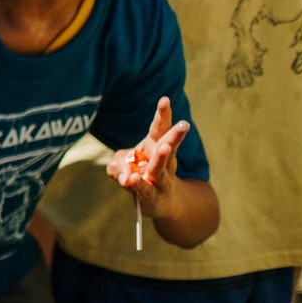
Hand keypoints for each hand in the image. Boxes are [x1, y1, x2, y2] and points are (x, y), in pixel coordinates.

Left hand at [107, 96, 190, 218]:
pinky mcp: (153, 196)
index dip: (163, 114)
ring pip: (161, 167)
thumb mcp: (122, 165)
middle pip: (169, 146)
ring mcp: (160, 179)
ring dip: (161, 157)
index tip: (165, 99)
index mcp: (155, 146)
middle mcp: (163, 161)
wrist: (161, 203)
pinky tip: (132, 180)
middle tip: (184, 124)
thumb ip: (117, 165)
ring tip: (164, 148)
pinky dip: (138, 184)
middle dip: (175, 135)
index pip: (160, 128)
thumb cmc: (141, 175)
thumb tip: (123, 174)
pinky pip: (145, 189)